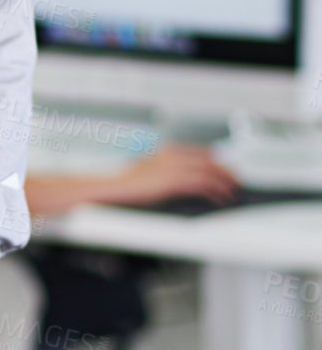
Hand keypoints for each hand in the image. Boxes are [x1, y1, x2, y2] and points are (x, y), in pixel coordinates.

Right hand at [111, 144, 237, 207]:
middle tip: (236, 180)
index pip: (201, 153)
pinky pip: (201, 185)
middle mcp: (172, 156)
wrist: (112, 189)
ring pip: (209, 172)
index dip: (217, 161)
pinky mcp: (172, 182)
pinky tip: (220, 198)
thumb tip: (187, 183)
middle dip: (226, 171)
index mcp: (168, 151)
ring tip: (232, 191)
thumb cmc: (126, 185)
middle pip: (209, 160)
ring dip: (224, 182)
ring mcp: (173, 168)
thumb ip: (168, 172)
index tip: (226, 168)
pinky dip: (215, 192)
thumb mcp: (150, 172)